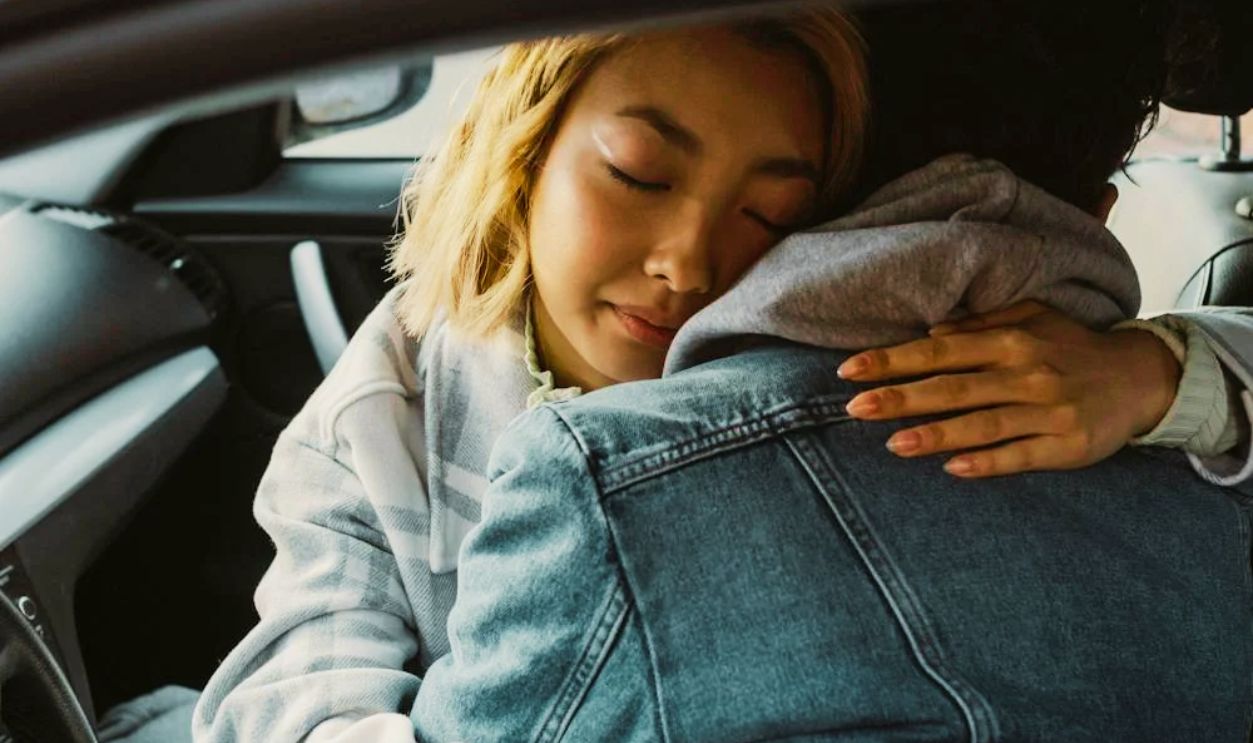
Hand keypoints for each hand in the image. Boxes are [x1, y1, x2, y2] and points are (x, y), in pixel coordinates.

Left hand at [835, 301, 1182, 477]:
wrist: (1141, 377)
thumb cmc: (1071, 348)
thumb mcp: (1031, 320)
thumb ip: (980, 326)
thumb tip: (930, 334)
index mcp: (1009, 340)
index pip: (938, 351)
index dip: (892, 360)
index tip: (849, 371)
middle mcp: (1024, 373)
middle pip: (952, 387)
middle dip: (900, 397)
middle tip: (853, 408)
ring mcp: (1046, 411)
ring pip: (983, 424)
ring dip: (936, 434)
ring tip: (893, 444)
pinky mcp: (1067, 445)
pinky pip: (1021, 455)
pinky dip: (988, 462)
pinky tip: (954, 469)